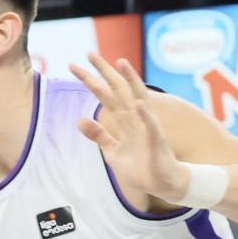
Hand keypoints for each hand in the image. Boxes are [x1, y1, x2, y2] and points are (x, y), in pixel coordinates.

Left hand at [70, 53, 189, 204]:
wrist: (163, 185)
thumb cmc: (141, 167)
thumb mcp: (113, 151)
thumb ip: (99, 135)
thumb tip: (79, 120)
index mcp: (124, 121)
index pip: (105, 96)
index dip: (91, 80)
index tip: (74, 66)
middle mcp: (135, 119)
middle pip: (117, 91)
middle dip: (104, 73)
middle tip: (89, 53)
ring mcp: (146, 128)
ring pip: (136, 100)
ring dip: (131, 82)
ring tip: (121, 63)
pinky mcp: (157, 143)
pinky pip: (152, 128)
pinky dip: (146, 116)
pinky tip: (140, 105)